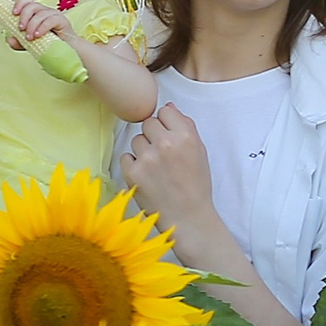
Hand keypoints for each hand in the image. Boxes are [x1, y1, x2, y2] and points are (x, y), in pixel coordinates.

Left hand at [12, 0, 71, 43]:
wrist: (66, 52)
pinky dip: (42, 27)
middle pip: (32, 6)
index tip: (13, 14)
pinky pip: (51, 20)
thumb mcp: (29, 44)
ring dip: (32, 25)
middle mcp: (44, 11)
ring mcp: (54, 15)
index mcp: (36, 13)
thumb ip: (19, 42)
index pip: (27, 2)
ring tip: (29, 37)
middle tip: (20, 29)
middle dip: (24, 17)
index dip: (19, 5)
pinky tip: (38, 35)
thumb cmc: (48, 44)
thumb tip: (10, 40)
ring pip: (40, 14)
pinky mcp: (62, 21)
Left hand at [119, 104, 216, 228]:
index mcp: (186, 136)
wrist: (188, 217)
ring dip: (143, 151)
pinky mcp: (133, 172)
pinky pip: (126, 156)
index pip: (165, 112)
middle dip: (153, 136)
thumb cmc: (195, 185)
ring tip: (156, 168)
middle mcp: (166, 144)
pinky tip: (146, 176)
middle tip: (162, 155)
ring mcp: (147, 158)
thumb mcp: (200, 152)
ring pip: (136, 140)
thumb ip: (185, 126)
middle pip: (148, 123)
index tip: (169, 137)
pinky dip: (133, 165)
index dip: (166, 124)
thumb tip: (168, 108)